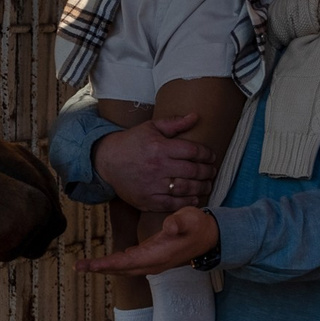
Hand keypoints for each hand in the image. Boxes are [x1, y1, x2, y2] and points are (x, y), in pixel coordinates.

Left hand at [84, 207, 218, 276]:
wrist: (212, 238)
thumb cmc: (199, 226)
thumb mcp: (190, 220)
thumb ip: (180, 223)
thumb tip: (170, 226)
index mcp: (156, 255)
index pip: (125, 262)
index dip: (105, 264)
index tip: (87, 266)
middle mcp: (152, 263)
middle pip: (120, 269)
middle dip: (99, 268)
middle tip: (77, 267)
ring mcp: (153, 262)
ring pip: (124, 267)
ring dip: (105, 267)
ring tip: (86, 265)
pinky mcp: (153, 257)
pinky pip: (130, 264)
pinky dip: (116, 263)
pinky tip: (108, 261)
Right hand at [92, 113, 217, 213]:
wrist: (106, 161)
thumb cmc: (131, 142)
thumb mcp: (151, 127)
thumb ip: (174, 123)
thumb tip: (196, 116)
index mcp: (160, 147)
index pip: (192, 151)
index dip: (206, 154)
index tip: (211, 156)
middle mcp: (158, 167)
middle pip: (192, 171)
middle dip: (207, 171)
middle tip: (212, 171)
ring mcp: (152, 185)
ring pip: (185, 188)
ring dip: (201, 187)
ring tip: (207, 184)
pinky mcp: (147, 200)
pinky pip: (172, 204)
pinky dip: (186, 202)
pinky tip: (194, 198)